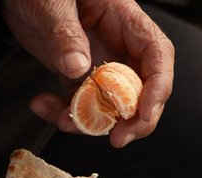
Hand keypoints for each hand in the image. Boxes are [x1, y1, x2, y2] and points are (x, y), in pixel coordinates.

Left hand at [2, 0, 174, 147]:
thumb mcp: (53, 2)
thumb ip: (65, 33)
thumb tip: (79, 68)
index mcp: (127, 23)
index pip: (158, 58)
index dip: (157, 89)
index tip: (143, 114)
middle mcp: (121, 48)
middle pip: (144, 91)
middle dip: (133, 120)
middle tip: (117, 138)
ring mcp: (103, 66)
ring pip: (114, 106)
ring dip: (92, 122)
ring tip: (62, 120)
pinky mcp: (81, 78)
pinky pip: (83, 105)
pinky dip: (64, 113)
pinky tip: (42, 105)